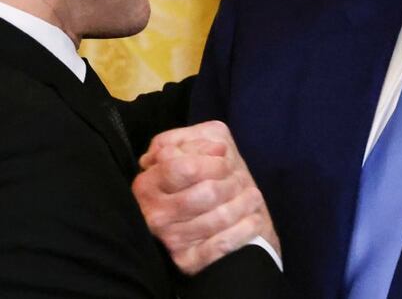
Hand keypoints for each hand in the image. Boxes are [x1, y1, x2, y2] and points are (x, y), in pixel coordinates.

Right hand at [132, 120, 280, 274]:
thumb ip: (198, 141)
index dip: (211, 162)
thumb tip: (216, 150)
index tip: (225, 160)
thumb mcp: (198, 148)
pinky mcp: (187, 261)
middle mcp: (154, 213)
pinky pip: (221, 245)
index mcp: (148, 182)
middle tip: (241, 180)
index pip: (183, 168)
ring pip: (218, 218)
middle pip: (206, 193)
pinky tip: (253, 220)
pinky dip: (244, 230)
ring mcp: (169, 239)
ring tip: (252, 197)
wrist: (215, 222)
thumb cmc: (207, 178)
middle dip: (232, 183)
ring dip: (243, 204)